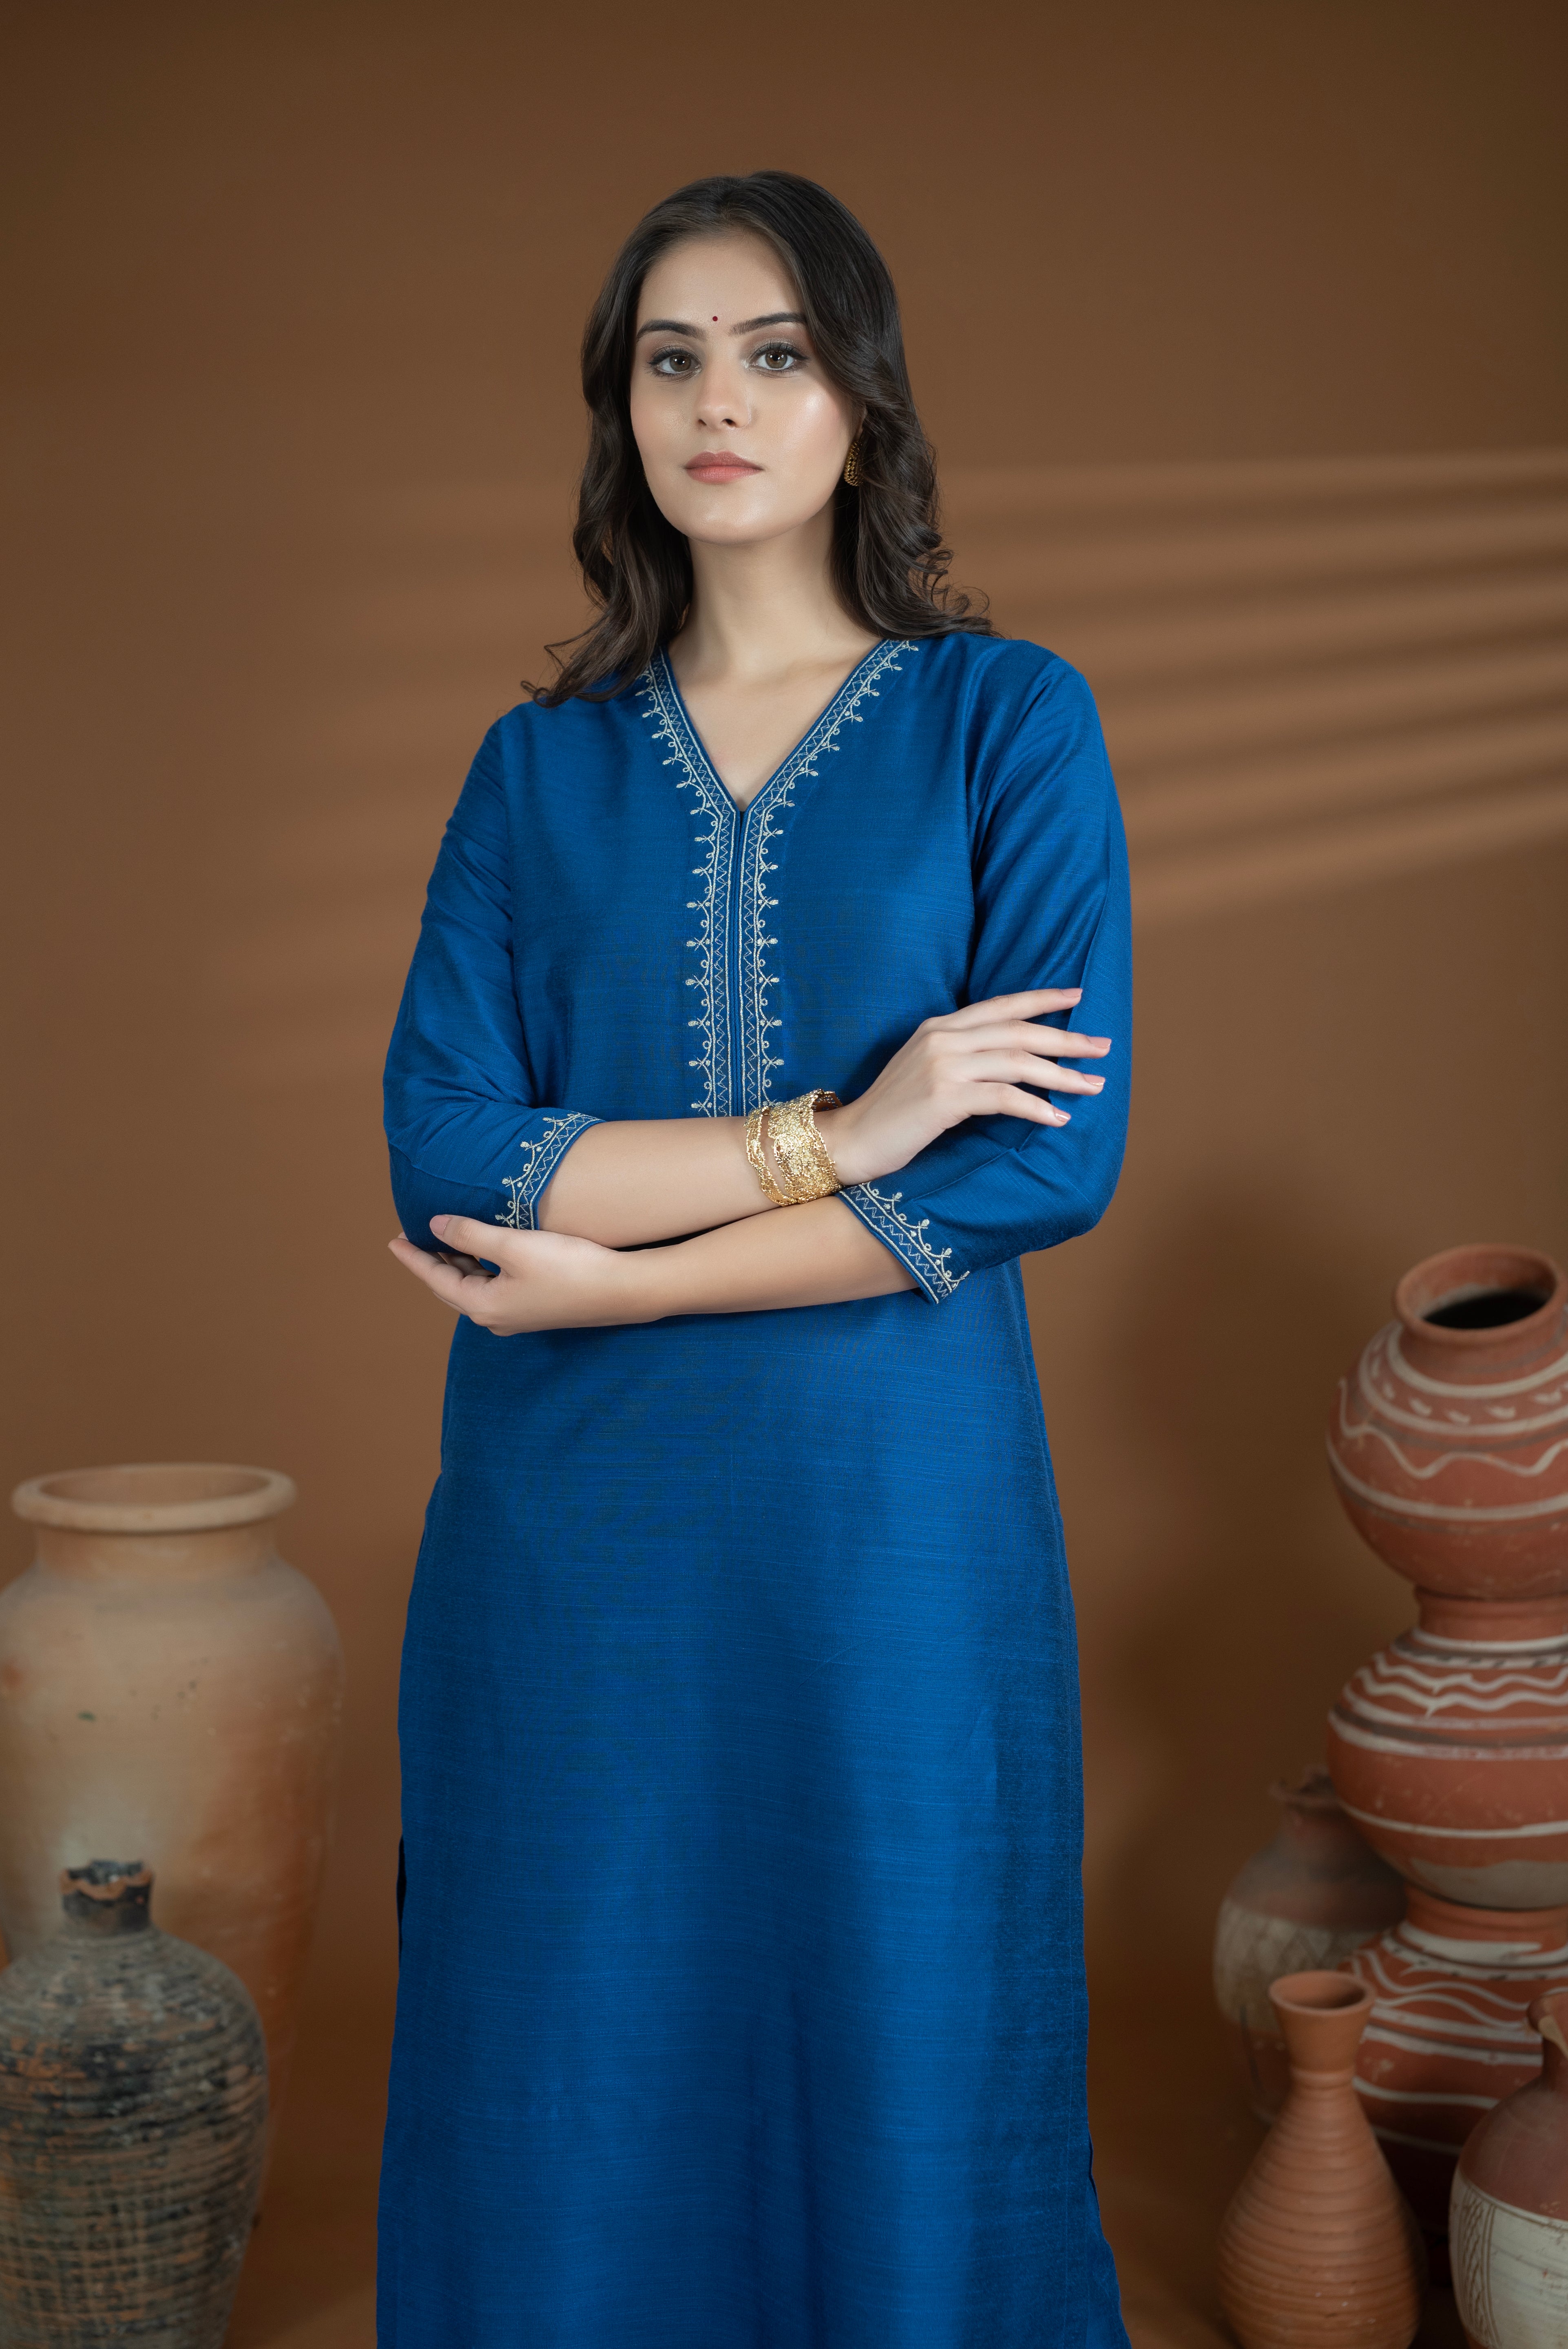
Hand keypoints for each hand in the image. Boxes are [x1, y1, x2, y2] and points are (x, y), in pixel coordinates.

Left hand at [388, 1216, 654, 1334]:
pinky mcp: (536, 1307)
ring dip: (458, 1263)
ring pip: (474, 1287)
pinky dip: (481, 1268)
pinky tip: (485, 1253)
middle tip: (414, 1236)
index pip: (435, 1279)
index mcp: (483, 1305)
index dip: (413, 1257)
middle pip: (451, 1286)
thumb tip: (436, 1225)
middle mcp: (496, 1317)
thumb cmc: (569, 1267)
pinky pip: (493, 1287)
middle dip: (432, 1261)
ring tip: (444, 1239)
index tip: (392, 1240)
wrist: (623, 1290)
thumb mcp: (513, 1245)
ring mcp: (517, 1315)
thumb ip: (470, 1235)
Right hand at [817, 988, 1110, 1187]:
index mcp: (939, 1027)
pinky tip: (1059, 1119)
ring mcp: (942, 1066)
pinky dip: (1036, 1107)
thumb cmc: (892, 1113)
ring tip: (1093, 1085)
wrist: (851, 1140)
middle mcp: (942, 1038)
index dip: (1042, 999)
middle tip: (1103, 1048)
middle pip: (1018, 1030)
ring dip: (1062, 1074)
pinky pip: (1003, 1097)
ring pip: (1018, 1061)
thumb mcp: (926, 1071)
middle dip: (1067, 1037)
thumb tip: (1011, 1063)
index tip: (1078, 996)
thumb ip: (962, 1057)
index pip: (1001, 1005)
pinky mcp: (943, 1098)